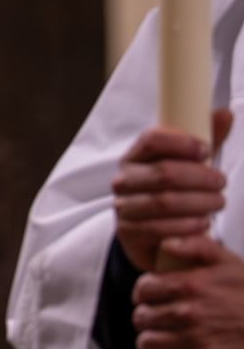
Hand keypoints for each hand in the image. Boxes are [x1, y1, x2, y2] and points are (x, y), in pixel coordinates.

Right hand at [112, 109, 232, 270]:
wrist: (150, 234)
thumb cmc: (172, 193)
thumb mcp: (189, 165)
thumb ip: (205, 141)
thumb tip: (224, 114)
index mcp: (136, 156)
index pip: (152, 140)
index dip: (182, 143)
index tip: (206, 150)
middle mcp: (124, 179)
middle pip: (164, 173)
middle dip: (200, 178)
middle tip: (221, 183)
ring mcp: (124, 206)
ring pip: (164, 202)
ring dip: (199, 204)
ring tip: (218, 203)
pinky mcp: (128, 232)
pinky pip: (160, 228)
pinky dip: (187, 226)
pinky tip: (203, 223)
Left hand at [132, 234, 243, 348]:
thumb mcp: (231, 264)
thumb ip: (198, 247)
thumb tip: (167, 243)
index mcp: (190, 286)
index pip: (144, 288)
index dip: (144, 293)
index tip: (149, 298)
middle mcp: (187, 313)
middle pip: (142, 317)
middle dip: (146, 318)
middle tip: (155, 320)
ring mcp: (193, 341)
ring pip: (147, 343)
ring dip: (148, 342)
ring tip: (157, 340)